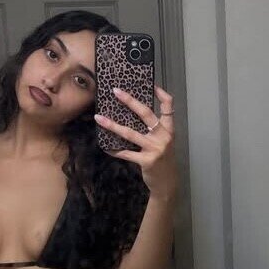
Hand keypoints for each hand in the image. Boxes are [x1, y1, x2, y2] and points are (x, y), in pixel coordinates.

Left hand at [94, 85, 177, 200]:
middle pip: (146, 114)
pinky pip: (127, 153)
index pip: (168, 107)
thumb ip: (154, 130)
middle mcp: (163, 136)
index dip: (161, 94)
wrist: (167, 183)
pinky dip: (115, 150)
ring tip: (99, 118)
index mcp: (169, 129)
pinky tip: (106, 147)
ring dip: (113, 125)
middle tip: (116, 91)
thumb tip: (134, 115)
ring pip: (130, 133)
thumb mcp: (164, 142)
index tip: (151, 85)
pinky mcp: (147, 160)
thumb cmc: (163, 160)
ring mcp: (155, 148)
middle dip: (130, 101)